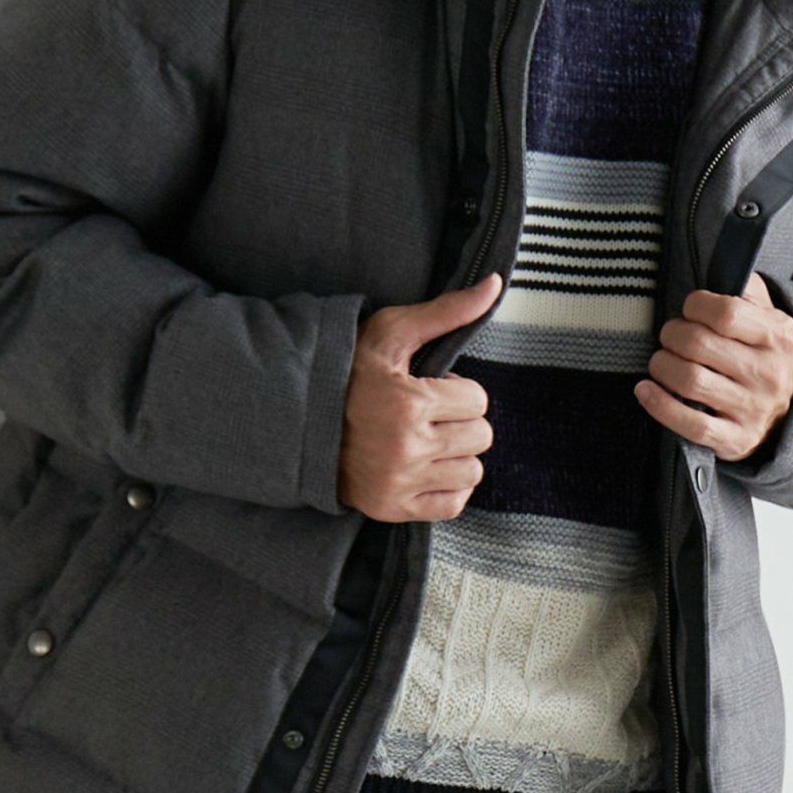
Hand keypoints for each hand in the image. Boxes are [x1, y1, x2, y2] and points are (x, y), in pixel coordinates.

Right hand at [338, 273, 501, 520]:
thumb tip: (495, 284)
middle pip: (480, 436)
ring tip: (425, 439)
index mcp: (409, 404)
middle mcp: (408, 449)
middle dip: (460, 420)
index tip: (428, 390)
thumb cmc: (348, 370)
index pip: (478, 400)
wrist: (298, 419)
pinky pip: (453, 504)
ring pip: (471, 471)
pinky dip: (448, 486)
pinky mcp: (393, 509)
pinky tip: (425, 466)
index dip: (455, 391)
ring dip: (456, 453)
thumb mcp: (392, 332)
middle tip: (427, 414)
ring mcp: (400, 484)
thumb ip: (447, 310)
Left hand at [634, 270, 792, 462]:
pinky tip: (645, 389)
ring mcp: (753, 410)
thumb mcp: (769, 316)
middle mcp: (768, 374)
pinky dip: (659, 405)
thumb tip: (727, 264)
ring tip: (661, 361)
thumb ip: (747, 289)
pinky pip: (690, 424)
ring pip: (690, 381)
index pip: (726, 313)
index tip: (689, 309)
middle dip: (672, 335)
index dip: (696, 306)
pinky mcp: (736, 440)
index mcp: (778, 337)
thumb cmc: (765, 354)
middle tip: (669, 336)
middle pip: (699, 345)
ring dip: (662, 366)